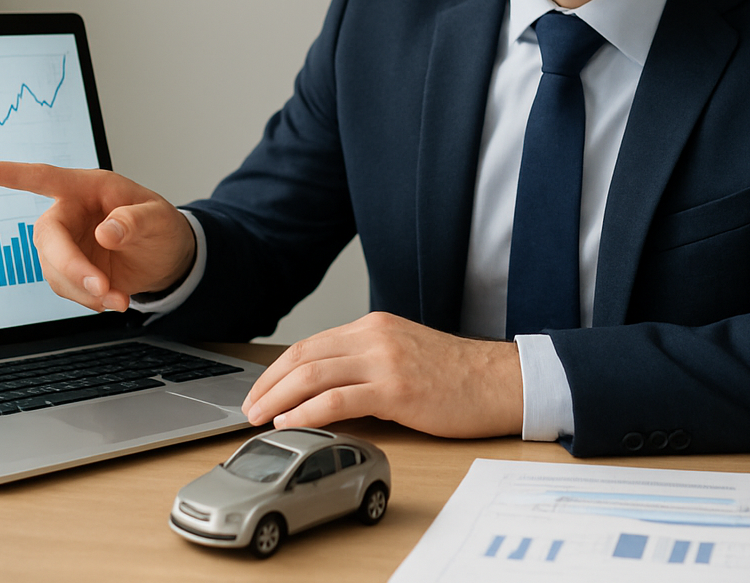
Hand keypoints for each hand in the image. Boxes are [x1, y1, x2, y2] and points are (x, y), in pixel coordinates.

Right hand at [0, 162, 194, 311]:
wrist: (167, 259)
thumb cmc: (161, 227)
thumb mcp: (159, 219)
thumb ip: (135, 221)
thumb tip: (106, 232)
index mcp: (87, 188)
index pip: (42, 177)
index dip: (6, 174)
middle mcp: (69, 212)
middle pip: (47, 237)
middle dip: (70, 266)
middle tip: (103, 288)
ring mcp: (65, 242)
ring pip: (54, 269)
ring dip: (84, 290)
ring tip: (119, 299)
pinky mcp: (67, 268)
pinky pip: (64, 287)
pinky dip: (87, 299)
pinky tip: (112, 299)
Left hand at [241, 312, 522, 437]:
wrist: (501, 381)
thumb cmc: (458, 377)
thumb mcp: (404, 356)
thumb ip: (368, 364)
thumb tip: (328, 392)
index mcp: (374, 327)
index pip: (310, 344)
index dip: (278, 370)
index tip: (260, 391)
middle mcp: (374, 336)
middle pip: (304, 356)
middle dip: (269, 384)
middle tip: (248, 408)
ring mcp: (385, 360)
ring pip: (314, 374)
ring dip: (279, 398)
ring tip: (260, 419)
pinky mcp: (396, 389)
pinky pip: (339, 399)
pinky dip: (308, 411)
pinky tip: (291, 423)